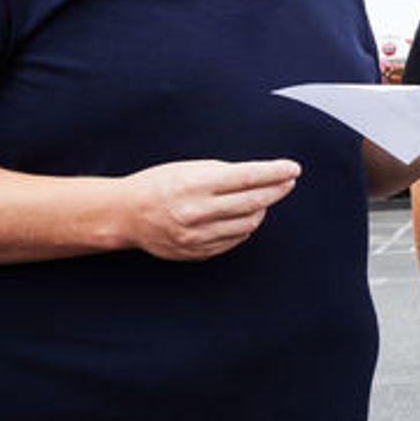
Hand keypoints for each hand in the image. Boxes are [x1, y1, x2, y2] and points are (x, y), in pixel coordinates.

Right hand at [121, 159, 299, 260]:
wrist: (126, 215)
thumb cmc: (160, 184)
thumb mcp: (190, 169)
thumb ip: (225, 174)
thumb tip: (263, 176)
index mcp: (195, 184)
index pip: (248, 177)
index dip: (275, 172)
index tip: (293, 168)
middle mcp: (198, 211)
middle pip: (254, 202)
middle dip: (277, 190)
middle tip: (288, 181)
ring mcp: (198, 235)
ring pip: (249, 223)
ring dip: (261, 209)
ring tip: (260, 198)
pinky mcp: (198, 251)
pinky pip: (235, 239)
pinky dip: (244, 226)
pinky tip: (242, 217)